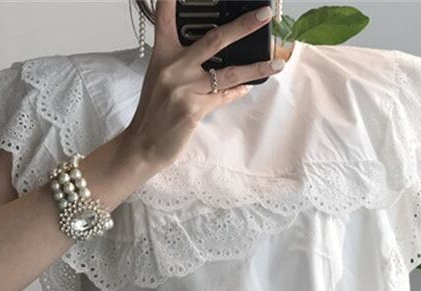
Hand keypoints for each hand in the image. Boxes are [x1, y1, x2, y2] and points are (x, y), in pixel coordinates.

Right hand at [124, 0, 283, 168]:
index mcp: (163, 55)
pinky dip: (238, 91)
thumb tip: (217, 54)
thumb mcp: (161, 78)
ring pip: (229, 72)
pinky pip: (224, 96)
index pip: (165, 17)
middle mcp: (173, 67)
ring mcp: (185, 89)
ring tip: (277, 63)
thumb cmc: (154, 112)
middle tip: (264, 14)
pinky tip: (249, 87)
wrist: (143, 145)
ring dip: (256, 67)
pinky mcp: (193, 109)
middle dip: (243, 26)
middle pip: (214, 39)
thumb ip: (183, 62)